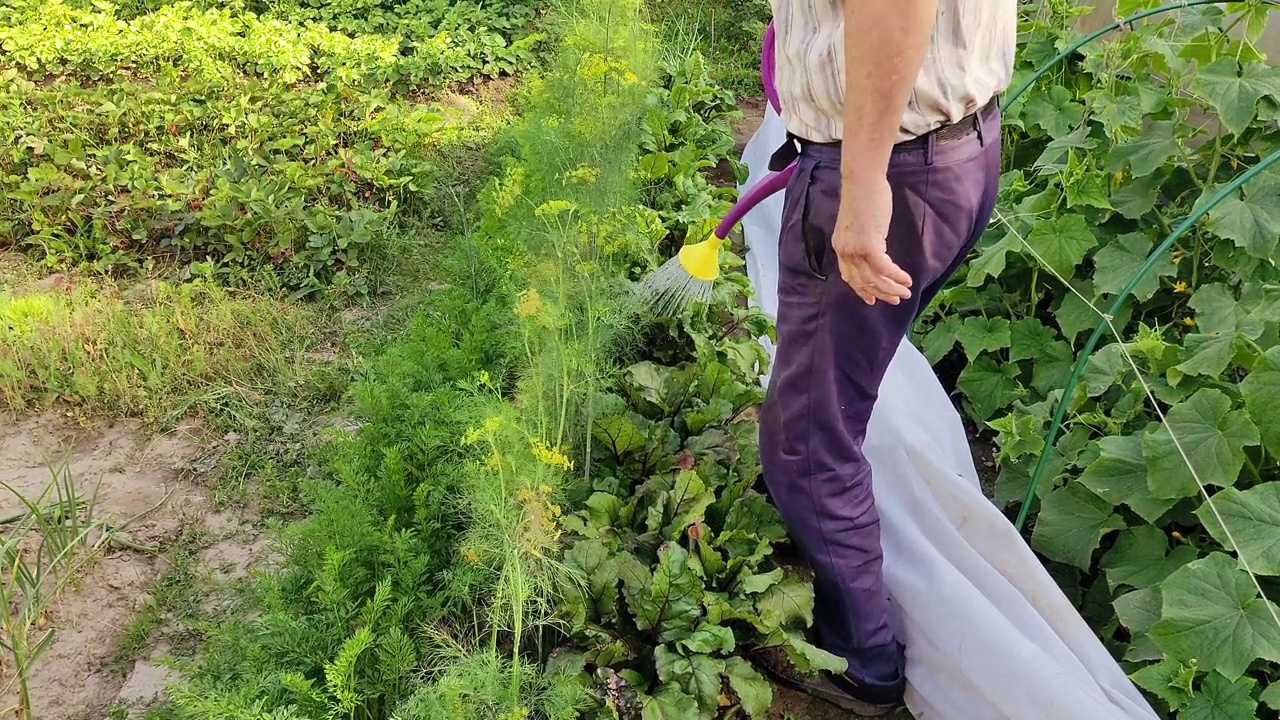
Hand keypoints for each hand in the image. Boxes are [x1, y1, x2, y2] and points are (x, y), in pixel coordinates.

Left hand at [833, 174, 912, 304]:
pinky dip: (896, 276)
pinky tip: (906, 280)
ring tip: (905, 293)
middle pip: (862, 282)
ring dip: (891, 288)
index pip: (849, 276)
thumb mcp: (858, 223)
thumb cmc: (864, 195)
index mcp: (840, 246)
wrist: (863, 180)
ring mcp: (855, 249)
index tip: (871, 298)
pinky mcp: (868, 245)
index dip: (861, 289)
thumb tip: (875, 247)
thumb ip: (863, 238)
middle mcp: (845, 251)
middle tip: (895, 299)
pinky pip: (884, 268)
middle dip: (880, 293)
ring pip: (874, 278)